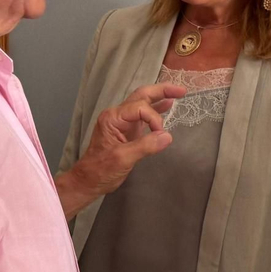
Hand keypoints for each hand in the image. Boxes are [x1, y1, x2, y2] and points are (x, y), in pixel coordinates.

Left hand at [57, 83, 185, 217]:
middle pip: (141, 96)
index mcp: (113, 118)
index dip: (154, 118)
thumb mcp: (123, 159)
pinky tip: (168, 105)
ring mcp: (123, 122)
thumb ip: (145, 146)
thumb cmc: (101, 170)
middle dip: (161, 91)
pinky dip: (156, 110)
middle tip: (181, 90)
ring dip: (160, 97)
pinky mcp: (128, 130)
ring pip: (143, 103)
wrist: (89, 181)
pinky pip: (143, 115)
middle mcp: (117, 115)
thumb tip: (167, 136)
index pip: (139, 107)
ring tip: (179, 93)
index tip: (161, 135)